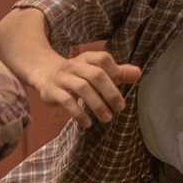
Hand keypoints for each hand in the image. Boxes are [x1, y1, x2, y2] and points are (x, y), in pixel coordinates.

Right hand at [26, 51, 143, 126]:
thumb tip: (138, 73)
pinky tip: (87, 123)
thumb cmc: (76, 73)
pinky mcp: (53, 91)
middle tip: (120, 108)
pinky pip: (66, 101)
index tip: (120, 84)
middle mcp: (75, 66)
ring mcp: (63, 78)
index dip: (114, 70)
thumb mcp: (95, 70)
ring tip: (107, 118)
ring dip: (97, 105)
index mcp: (87, 59)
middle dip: (110, 92)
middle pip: (96, 75)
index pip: (103, 59)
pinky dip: (78, 113)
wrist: (44, 72)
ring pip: (82, 88)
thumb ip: (117, 72)